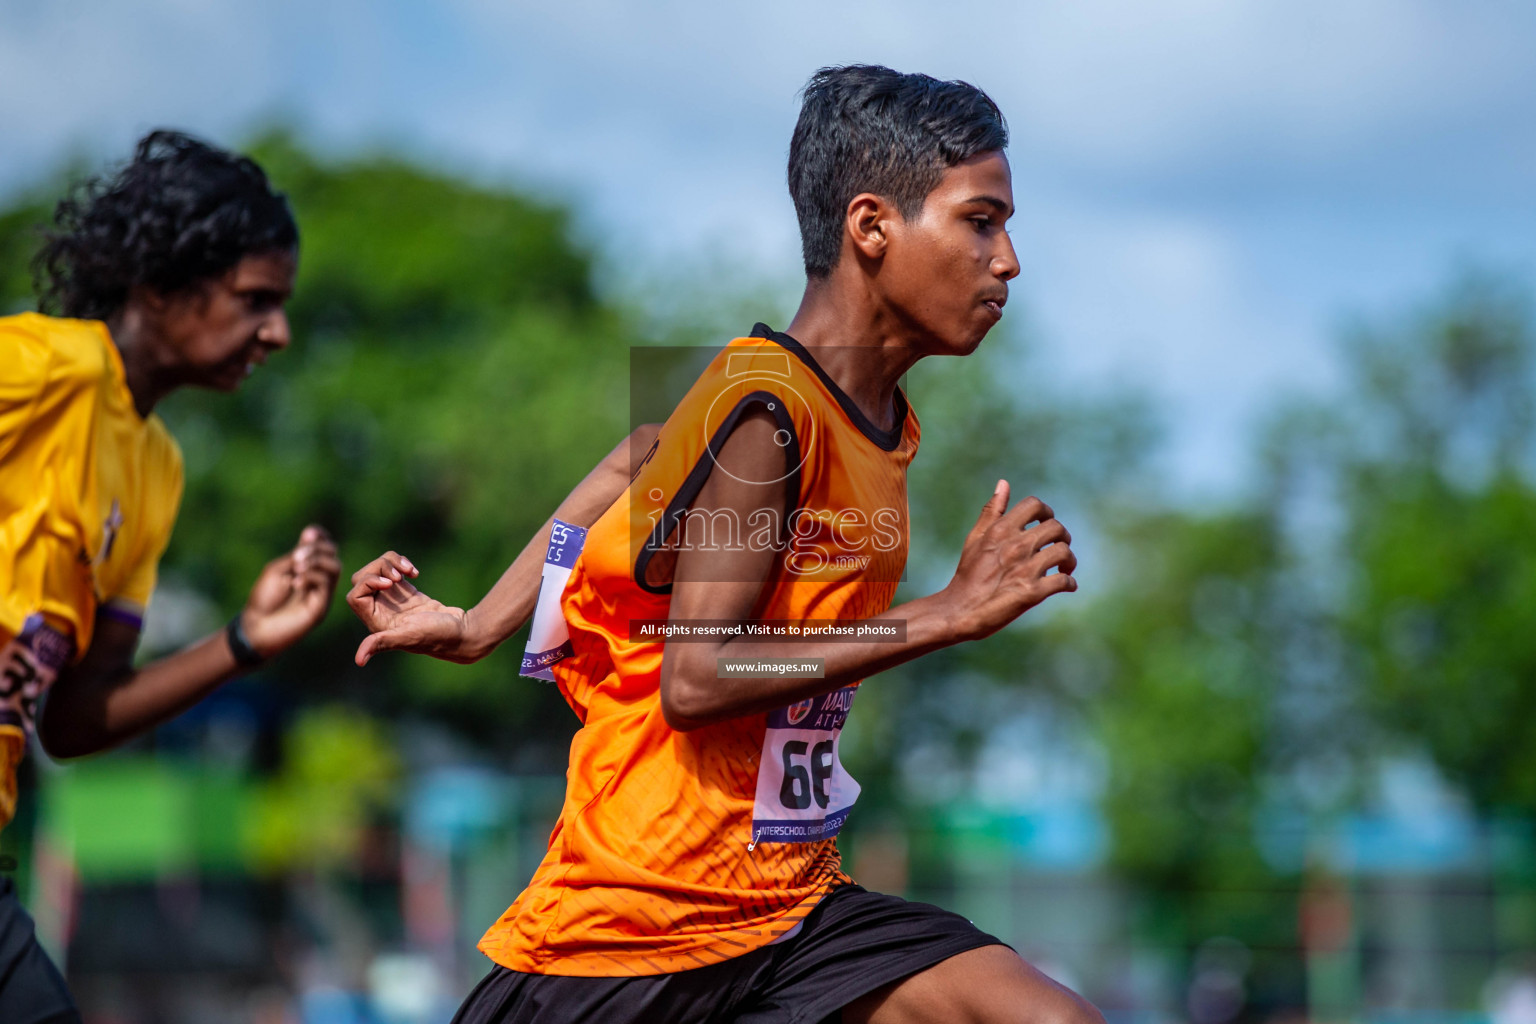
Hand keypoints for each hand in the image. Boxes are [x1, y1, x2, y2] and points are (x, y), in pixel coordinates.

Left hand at [241, 525, 342, 658]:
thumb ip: (297, 555)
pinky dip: (311, 577)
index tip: (309, 533)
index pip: (324, 546)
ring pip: (334, 567)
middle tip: (296, 557)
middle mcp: (318, 579)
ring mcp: (321, 593)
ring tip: (296, 569)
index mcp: (307, 567)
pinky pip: (325, 583)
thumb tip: (312, 532)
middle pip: (333, 553)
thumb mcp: (278, 570)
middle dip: (317, 549)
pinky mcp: (321, 607)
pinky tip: (295, 583)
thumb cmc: (264, 599)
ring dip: (316, 562)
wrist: (256, 627)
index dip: (320, 536)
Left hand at [345, 551, 476, 664]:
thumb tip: (359, 661)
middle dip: (379, 569)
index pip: (355, 595)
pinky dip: (401, 564)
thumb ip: (382, 643)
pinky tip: (414, 572)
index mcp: (376, 623)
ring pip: (377, 570)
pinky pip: (393, 569)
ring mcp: (393, 600)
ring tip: (410, 570)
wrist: (463, 632)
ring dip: (392, 563)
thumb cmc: (438, 637)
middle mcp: (381, 611)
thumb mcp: (409, 636)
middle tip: (399, 575)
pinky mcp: (406, 591)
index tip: (391, 583)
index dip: (368, 583)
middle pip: (362, 579)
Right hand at [940, 481, 1077, 640]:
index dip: (1045, 512)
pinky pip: (1064, 581)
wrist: (960, 611)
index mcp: (1001, 530)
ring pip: (1064, 553)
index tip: (1044, 524)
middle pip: (1056, 527)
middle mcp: (1016, 546)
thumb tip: (1004, 483)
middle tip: (1058, 547)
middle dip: (1062, 536)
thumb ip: (992, 511)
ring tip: (1065, 567)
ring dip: (1069, 561)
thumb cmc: (967, 574)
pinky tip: (1066, 586)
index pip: (1035, 505)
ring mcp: (1026, 569)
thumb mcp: (976, 538)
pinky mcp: (1033, 593)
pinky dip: (1070, 583)